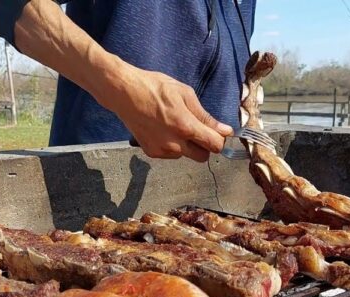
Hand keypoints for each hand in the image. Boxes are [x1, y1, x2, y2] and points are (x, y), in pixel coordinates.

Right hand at [107, 66, 232, 162]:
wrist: (124, 93)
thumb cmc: (154, 88)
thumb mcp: (185, 94)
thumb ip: (205, 116)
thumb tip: (224, 130)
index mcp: (186, 127)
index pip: (214, 145)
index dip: (220, 139)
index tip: (219, 132)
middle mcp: (175, 144)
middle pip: (202, 157)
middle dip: (204, 145)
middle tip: (198, 129)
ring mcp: (162, 150)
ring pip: (186, 155)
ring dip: (187, 145)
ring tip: (174, 124)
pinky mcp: (151, 152)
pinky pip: (171, 154)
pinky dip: (172, 145)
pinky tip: (163, 129)